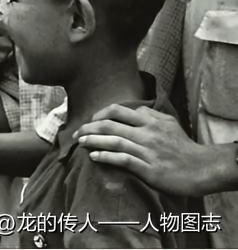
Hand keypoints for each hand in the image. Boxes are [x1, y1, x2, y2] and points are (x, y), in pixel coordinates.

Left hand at [75, 104, 219, 196]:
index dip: (99, 114)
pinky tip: (94, 156)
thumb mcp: (169, 123)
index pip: (118, 111)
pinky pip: (123, 160)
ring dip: (93, 141)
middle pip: (110, 126)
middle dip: (89, 128)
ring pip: (114, 142)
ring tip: (80, 142)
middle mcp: (147, 134)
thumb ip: (150, 115)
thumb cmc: (183, 146)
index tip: (91, 121)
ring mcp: (147, 152)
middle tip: (76, 133)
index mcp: (150, 121)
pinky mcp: (149, 169)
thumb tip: (133, 110)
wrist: (202, 168)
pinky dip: (106, 156)